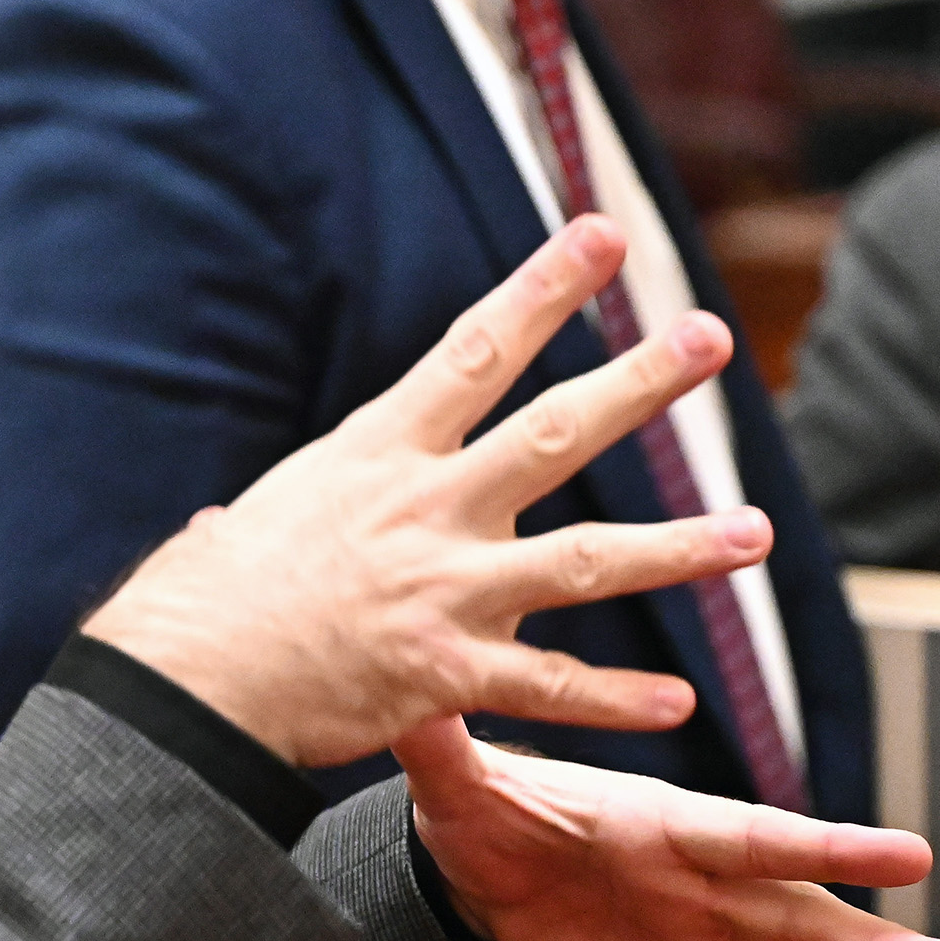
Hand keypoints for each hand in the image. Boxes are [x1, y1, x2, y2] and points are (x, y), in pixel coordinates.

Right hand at [82, 215, 758, 768]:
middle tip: (707, 337)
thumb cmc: (195, 602)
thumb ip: (274, 521)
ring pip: (586, 561)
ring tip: (754, 532)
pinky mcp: (447, 675)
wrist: (185, 681)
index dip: (544, 289)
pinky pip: (549, 686)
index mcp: (375, 456)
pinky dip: (615, 700)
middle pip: (553, 432)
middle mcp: (424, 510)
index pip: (474, 352)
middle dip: (638, 383)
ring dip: (678, 547)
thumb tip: (234, 528)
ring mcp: (445, 592)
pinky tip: (680, 704)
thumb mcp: (246, 524)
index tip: (602, 236)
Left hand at [395, 717, 939, 940]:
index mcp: (662, 825)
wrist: (478, 858)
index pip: (756, 836)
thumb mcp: (458, 784)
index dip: (830, 848)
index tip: (910, 855)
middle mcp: (697, 882)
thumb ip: (444, 750)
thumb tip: (412, 707)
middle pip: (796, 914)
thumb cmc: (483, 806)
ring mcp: (695, 935)